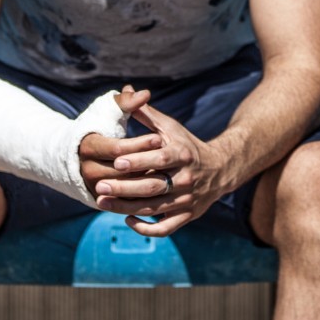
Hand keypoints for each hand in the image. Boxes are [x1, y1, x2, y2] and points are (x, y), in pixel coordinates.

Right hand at [78, 85, 161, 197]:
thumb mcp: (110, 113)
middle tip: (169, 159)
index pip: (117, 148)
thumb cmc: (102, 129)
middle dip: (145, 165)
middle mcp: (87, 169)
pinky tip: (159, 191)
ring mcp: (94, 188)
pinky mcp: (101, 202)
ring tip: (167, 174)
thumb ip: (125, 103)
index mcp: (88, 146)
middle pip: (121, 172)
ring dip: (146, 183)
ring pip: (125, 190)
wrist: (84, 155)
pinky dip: (142, 200)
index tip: (159, 138)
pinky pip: (124, 205)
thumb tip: (143, 93)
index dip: (139, 145)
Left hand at [93, 102, 228, 237]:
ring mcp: (187, 200)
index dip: (138, 161)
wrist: (220, 169)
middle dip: (125, 188)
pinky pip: (165, 228)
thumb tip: (126, 91)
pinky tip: (127, 218)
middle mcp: (186, 178)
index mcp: (183, 154)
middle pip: (154, 187)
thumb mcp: (170, 127)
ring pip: (155, 208)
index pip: (159, 159)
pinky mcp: (187, 216)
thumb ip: (147, 114)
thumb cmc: (187, 145)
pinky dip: (146, 228)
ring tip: (102, 203)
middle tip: (100, 186)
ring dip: (127, 207)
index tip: (116, 162)